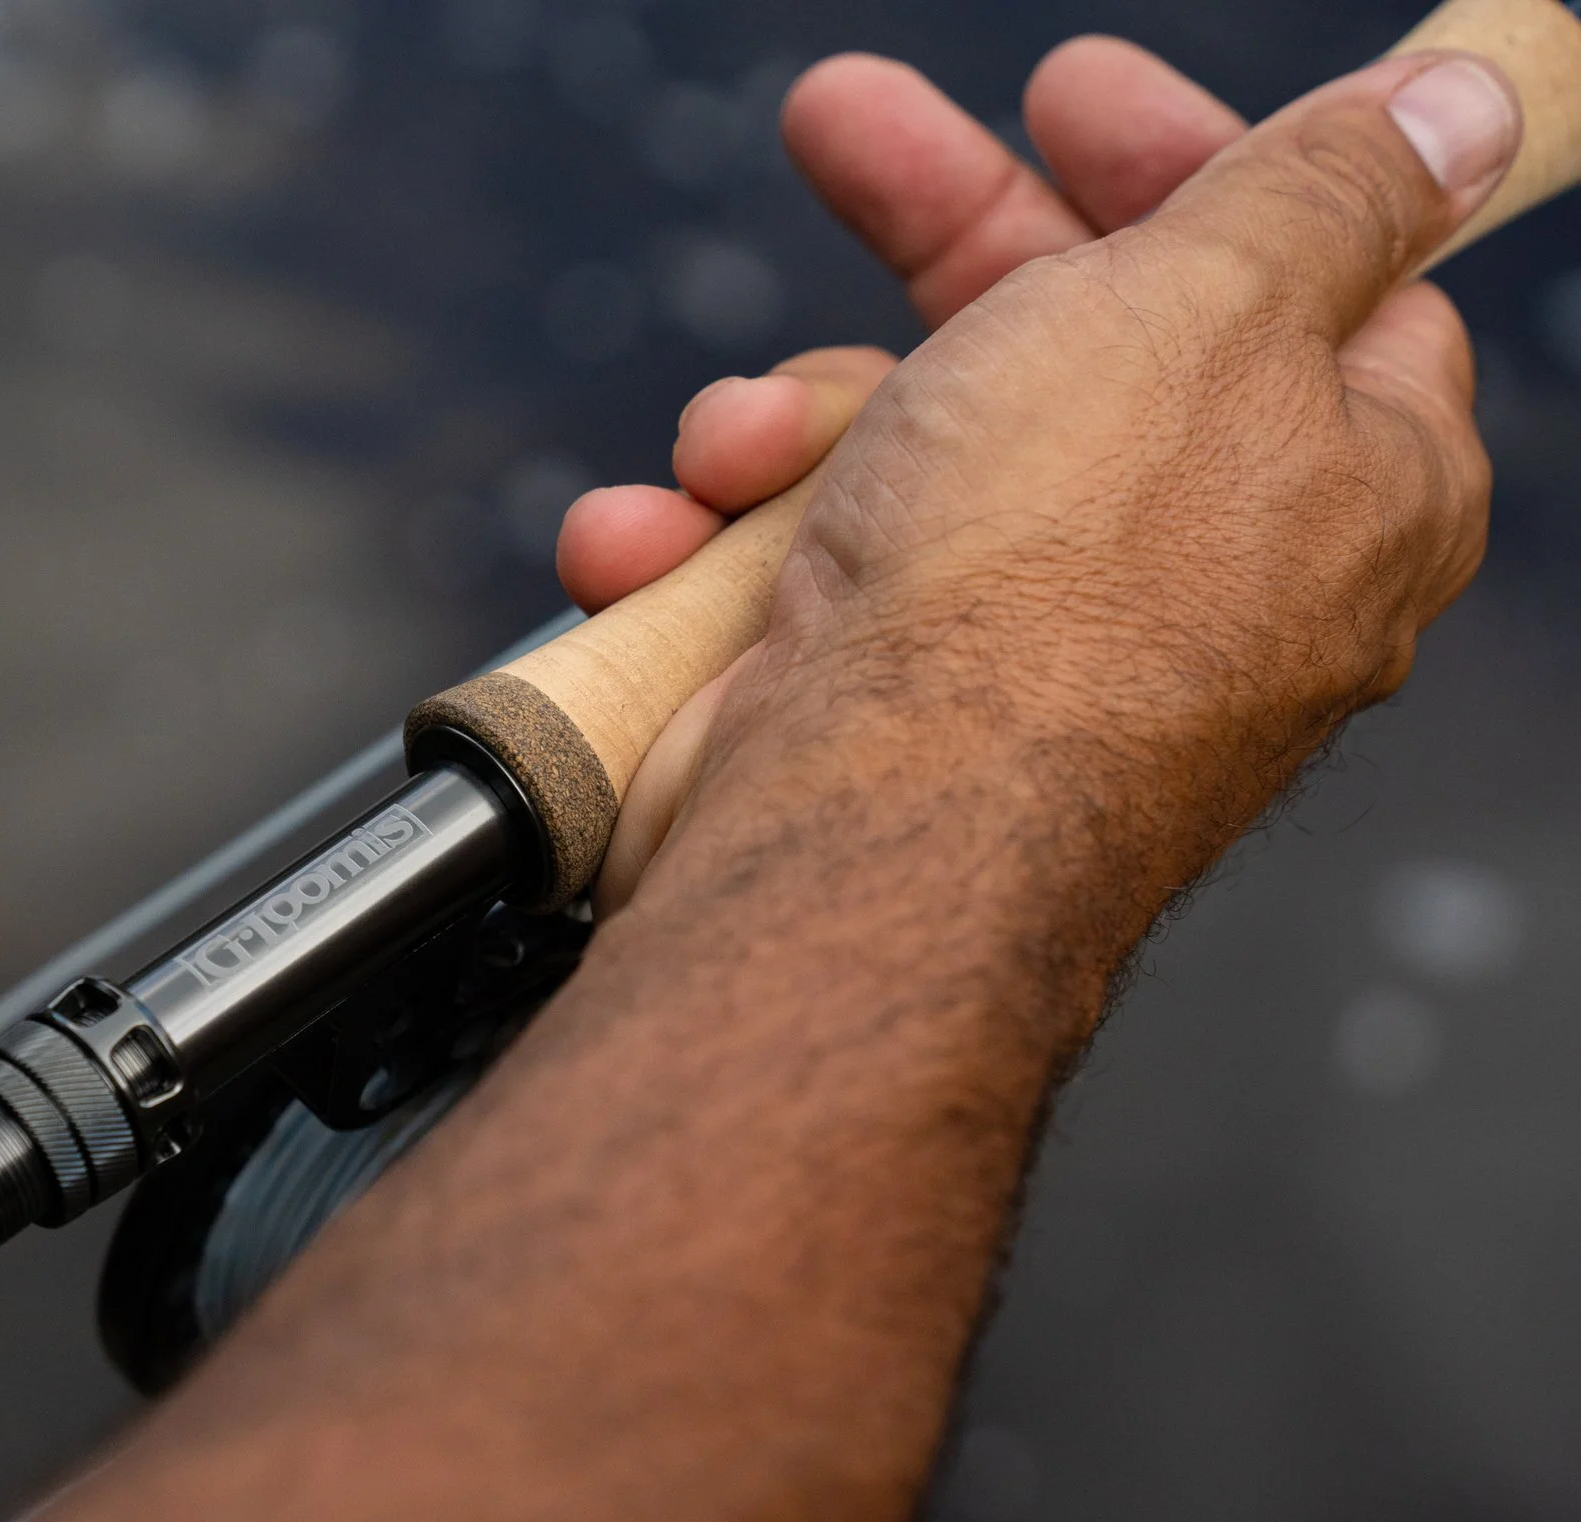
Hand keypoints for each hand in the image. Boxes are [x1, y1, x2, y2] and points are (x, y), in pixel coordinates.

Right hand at [629, 48, 1509, 927]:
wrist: (867, 830)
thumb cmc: (1051, 578)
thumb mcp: (1209, 303)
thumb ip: (1326, 192)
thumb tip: (1460, 118)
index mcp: (1342, 475)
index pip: (1305, 279)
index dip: (1183, 168)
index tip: (1068, 95)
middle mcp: (1197, 569)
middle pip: (1076, 341)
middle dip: (931, 238)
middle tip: (842, 125)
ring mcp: (1032, 647)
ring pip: (904, 454)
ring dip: (780, 427)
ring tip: (730, 455)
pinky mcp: (889, 708)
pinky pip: (801, 579)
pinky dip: (712, 555)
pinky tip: (657, 548)